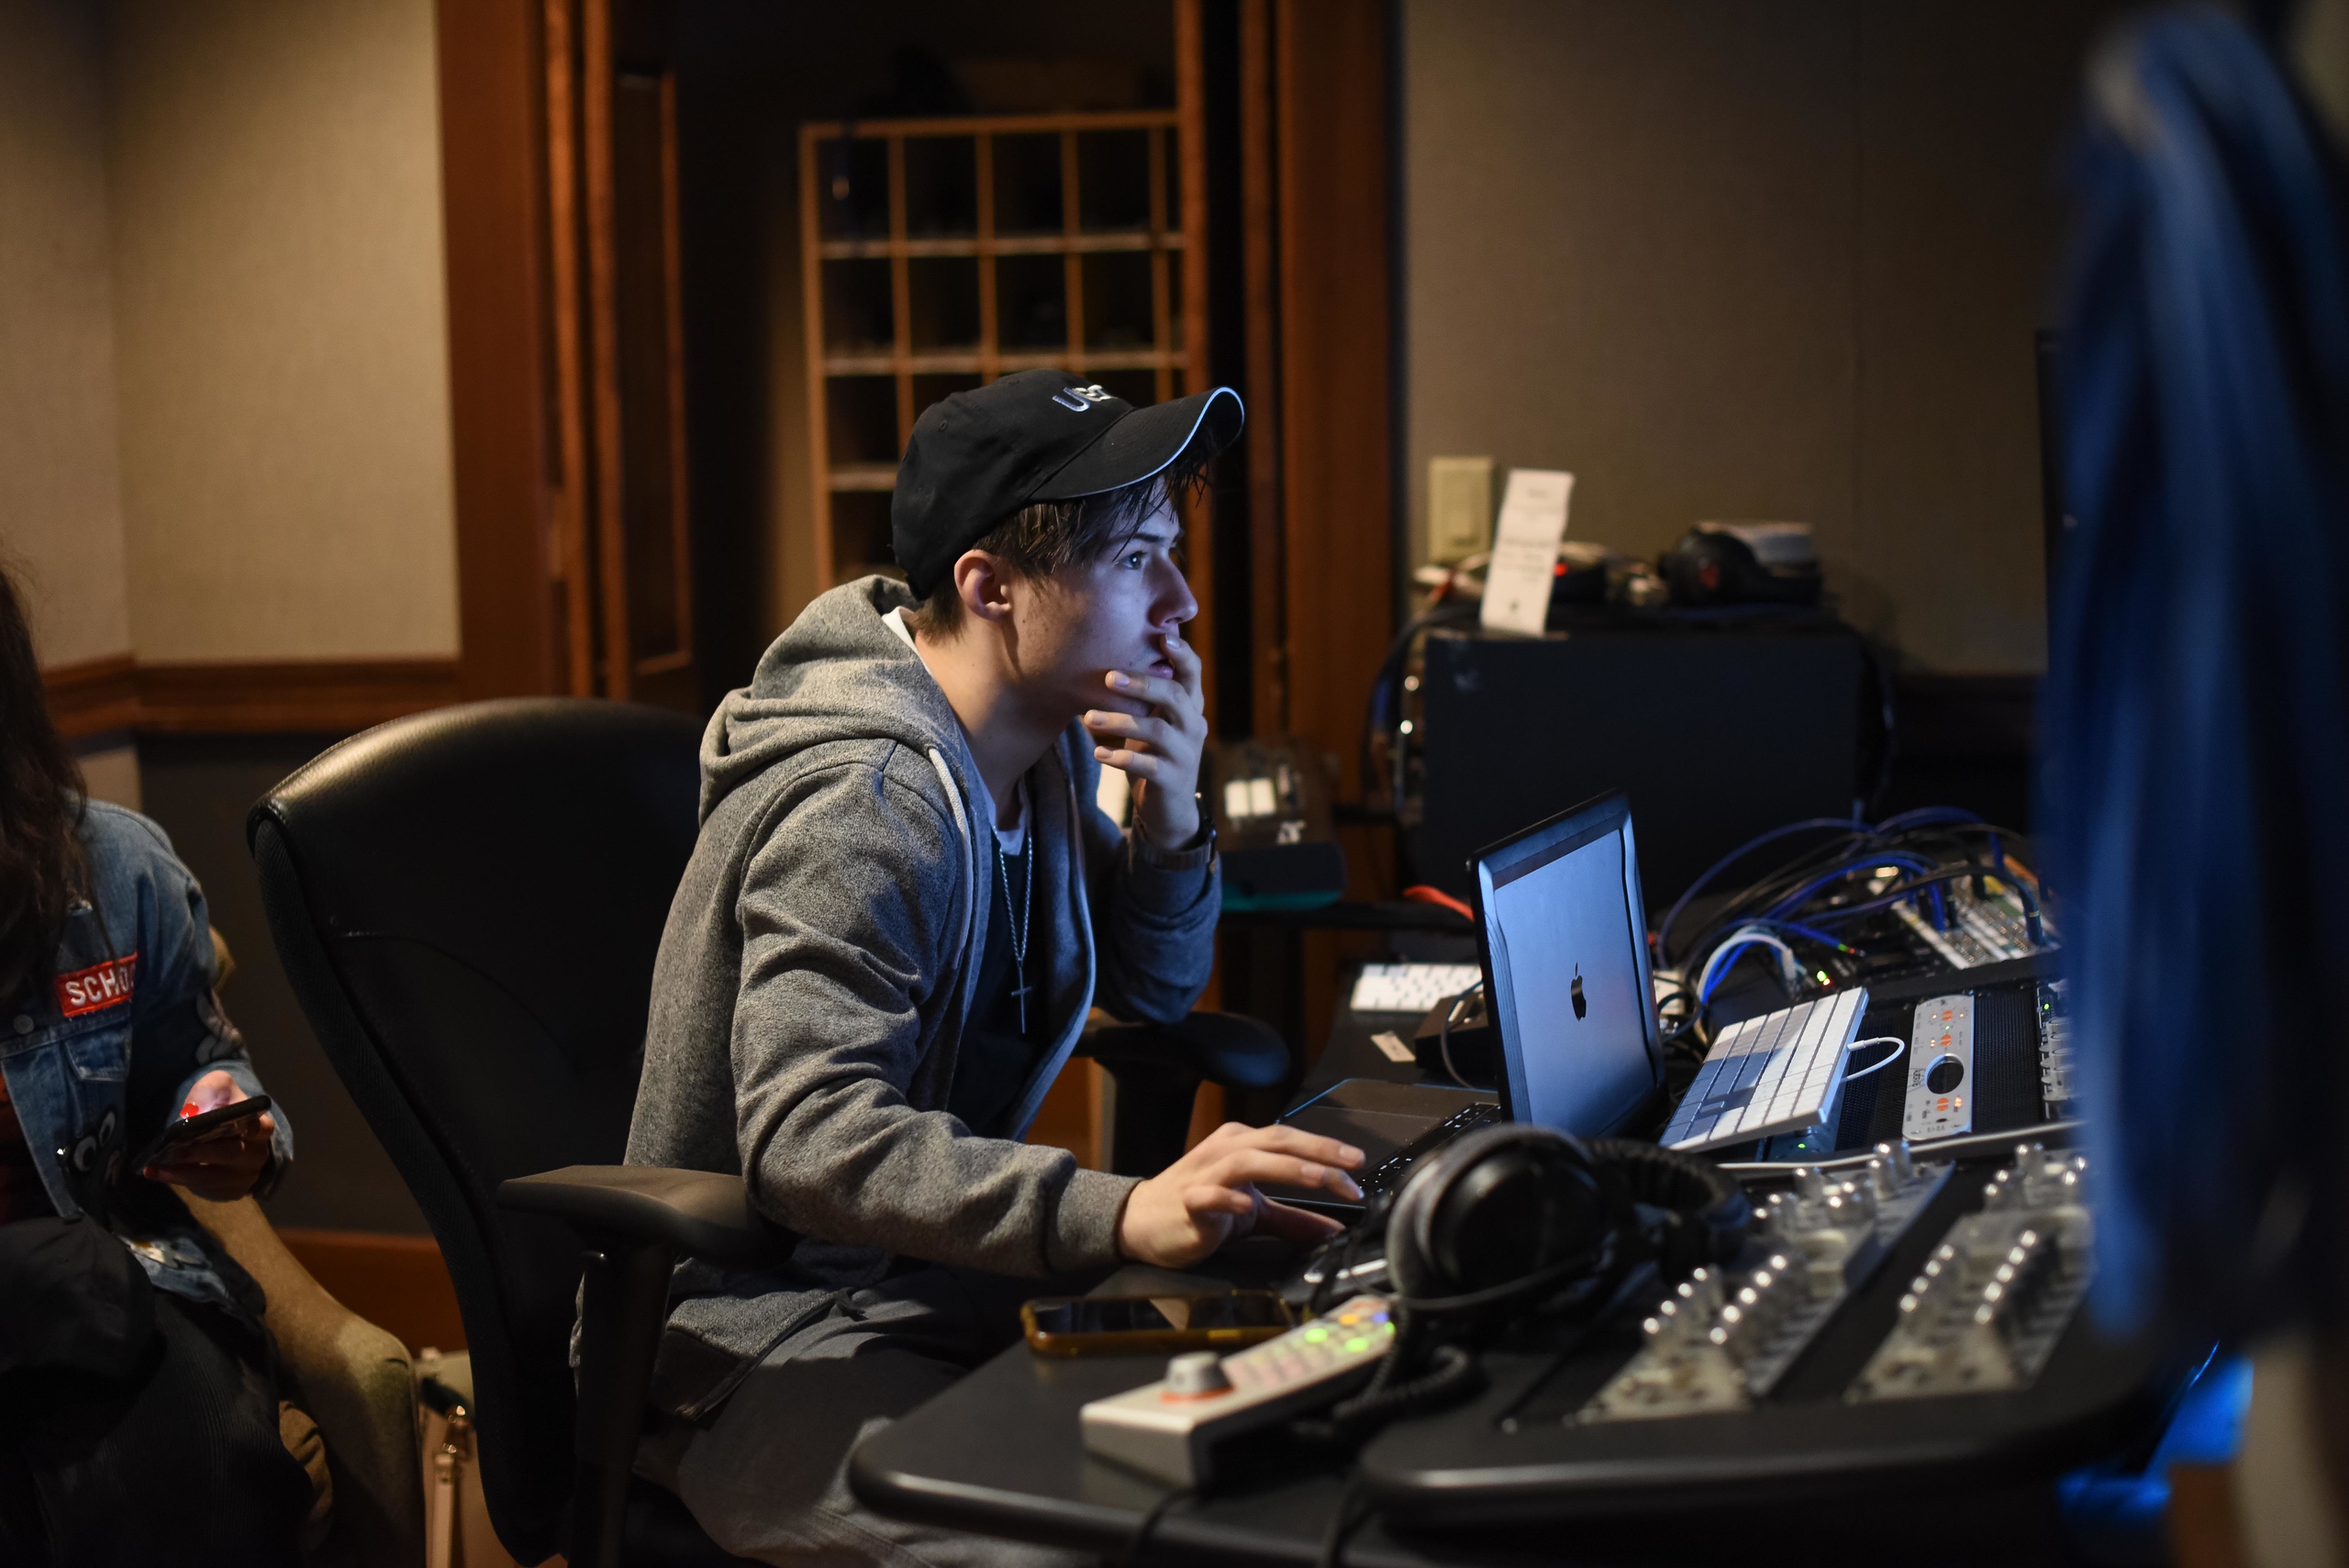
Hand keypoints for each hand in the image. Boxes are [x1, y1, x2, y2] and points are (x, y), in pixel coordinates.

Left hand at [145, 1069, 276, 1201]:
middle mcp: (258, 1153)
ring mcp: (245, 1175)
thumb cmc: (223, 1106)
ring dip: (182, 1172)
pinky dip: (178, 1180)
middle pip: (233, 1153)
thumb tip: (193, 1112)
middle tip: (177, 1151)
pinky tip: (155, 1172)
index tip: (226, 1126)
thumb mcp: (219, 1088)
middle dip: (204, 1152)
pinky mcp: (231, 1191)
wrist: (226, 1133)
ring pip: (214, 1176)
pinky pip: (203, 1188)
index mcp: (261, 1125)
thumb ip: (208, 1090)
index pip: (260, 1127)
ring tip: (154, 1167)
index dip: (245, 1127)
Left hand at [1085, 628, 1207, 846]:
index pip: (1193, 674)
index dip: (1182, 654)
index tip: (1163, 637)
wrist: (1167, 809)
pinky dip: (1121, 757)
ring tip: (1088, 718)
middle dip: (1142, 683)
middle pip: (1175, 696)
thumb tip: (1098, 662)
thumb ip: (1138, 696)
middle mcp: (1193, 726)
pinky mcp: (1172, 780)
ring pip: (1157, 730)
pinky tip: (1098, 753)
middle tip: (1107, 677)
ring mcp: (1185, 754)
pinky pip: (1148, 765)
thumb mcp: (1150, 721)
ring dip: (1120, 721)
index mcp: (1189, 707)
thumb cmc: (1153, 754)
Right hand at [1117, 1121, 1364, 1267]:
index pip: (1291, 1140)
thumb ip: (1292, 1219)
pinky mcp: (1188, 1201)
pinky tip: (1248, 1207)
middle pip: (1277, 1141)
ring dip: (1288, 1168)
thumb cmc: (1198, 1207)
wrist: (1140, 1221)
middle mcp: (1226, 1151)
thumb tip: (1334, 1230)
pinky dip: (1230, 1199)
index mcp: (1243, 1144)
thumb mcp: (1252, 1212)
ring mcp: (1205, 1175)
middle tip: (1353, 1166)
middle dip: (1319, 1152)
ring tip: (1320, 1179)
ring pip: (1249, 1160)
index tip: (1358, 1169)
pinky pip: (1209, 1195)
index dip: (1327, 1151)